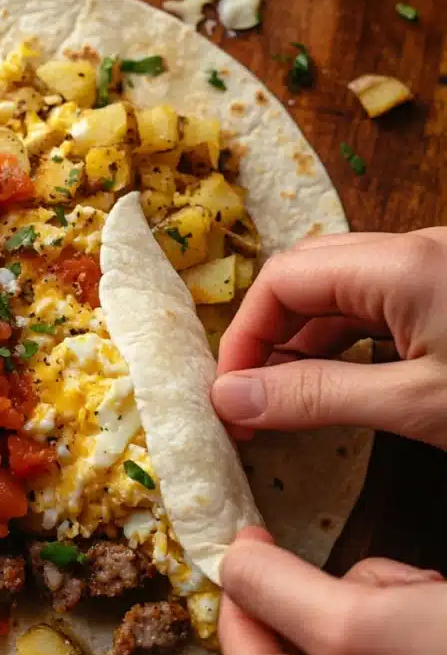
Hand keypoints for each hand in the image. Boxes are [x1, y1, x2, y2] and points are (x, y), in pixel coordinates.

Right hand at [210, 229, 446, 447]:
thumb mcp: (415, 404)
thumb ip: (319, 396)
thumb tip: (228, 398)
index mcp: (398, 265)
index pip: (282, 280)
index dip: (244, 336)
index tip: (231, 397)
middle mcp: (410, 250)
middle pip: (305, 276)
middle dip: (266, 335)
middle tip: (251, 398)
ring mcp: (430, 267)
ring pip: (337, 290)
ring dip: (301, 340)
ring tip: (283, 397)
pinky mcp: (443, 291)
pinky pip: (372, 303)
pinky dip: (340, 340)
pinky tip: (330, 379)